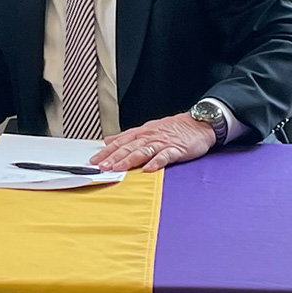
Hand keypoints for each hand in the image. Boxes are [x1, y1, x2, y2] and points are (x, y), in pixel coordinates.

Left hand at [88, 113, 214, 172]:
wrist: (197, 123)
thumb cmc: (172, 128)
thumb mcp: (147, 129)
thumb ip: (127, 136)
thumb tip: (109, 140)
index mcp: (141, 133)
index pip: (120, 142)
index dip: (106, 151)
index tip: (94, 160)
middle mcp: (149, 136)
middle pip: (128, 147)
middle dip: (113, 157)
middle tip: (101, 166)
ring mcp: (162, 142)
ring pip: (142, 151)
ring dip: (129, 160)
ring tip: (118, 168)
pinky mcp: (176, 149)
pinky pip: (165, 156)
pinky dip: (156, 162)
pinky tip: (148, 169)